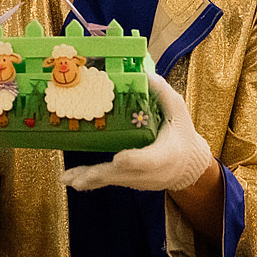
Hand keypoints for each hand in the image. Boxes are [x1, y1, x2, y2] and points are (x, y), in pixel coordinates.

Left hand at [63, 73, 212, 192]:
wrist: (188, 165)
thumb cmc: (182, 134)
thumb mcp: (178, 111)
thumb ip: (162, 94)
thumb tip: (144, 73)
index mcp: (166, 153)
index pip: (150, 160)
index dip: (134, 160)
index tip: (119, 159)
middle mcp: (151, 172)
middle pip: (123, 174)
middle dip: (100, 173)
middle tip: (79, 176)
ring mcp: (138, 179)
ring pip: (112, 181)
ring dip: (89, 179)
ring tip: (68, 179)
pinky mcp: (129, 181)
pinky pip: (108, 182)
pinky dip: (90, 182)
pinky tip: (72, 181)